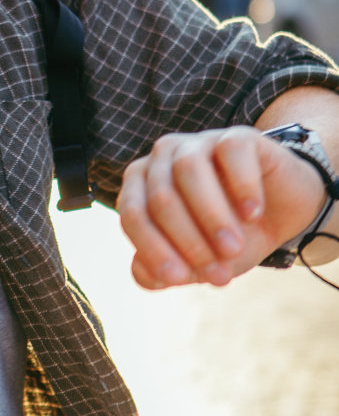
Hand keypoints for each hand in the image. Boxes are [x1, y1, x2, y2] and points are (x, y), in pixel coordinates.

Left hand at [117, 126, 326, 289]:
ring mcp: (199, 142)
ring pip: (189, 171)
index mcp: (141, 186)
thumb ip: (163, 272)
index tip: (180, 278)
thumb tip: (143, 272)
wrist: (281, 215)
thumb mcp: (197, 264)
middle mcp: (163, 158)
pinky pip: (230, 152)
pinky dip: (241, 186)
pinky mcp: (237, 136)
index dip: (154, 249)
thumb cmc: (227, 238)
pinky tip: (253, 213)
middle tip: (218, 274)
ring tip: (234, 250)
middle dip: (189, 241)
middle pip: (161, 197)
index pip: (133, 215)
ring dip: (212, 217)